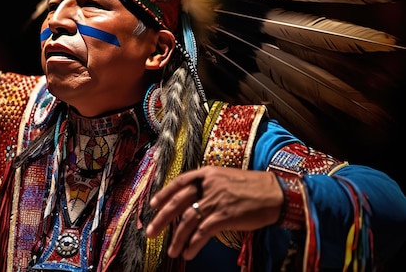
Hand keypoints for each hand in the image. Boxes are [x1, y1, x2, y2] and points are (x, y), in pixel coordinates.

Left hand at [145, 165, 282, 259]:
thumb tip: (191, 201)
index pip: (179, 182)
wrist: (276, 193)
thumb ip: (208, 185)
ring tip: (172, 251)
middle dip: (161, 219)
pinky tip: (188, 253)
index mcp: (207, 173)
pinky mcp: (224, 216)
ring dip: (177, 238)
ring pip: (187, 221)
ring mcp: (215, 201)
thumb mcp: (226, 178)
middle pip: (177, 203)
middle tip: (151, 232)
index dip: (164, 194)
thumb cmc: (252, 186)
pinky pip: (202, 233)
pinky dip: (193, 244)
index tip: (153, 205)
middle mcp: (208, 186)